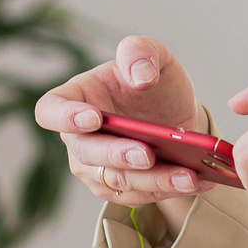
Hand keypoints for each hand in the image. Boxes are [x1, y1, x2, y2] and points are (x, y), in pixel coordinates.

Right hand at [34, 36, 210, 206]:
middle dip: (118, 155)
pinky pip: (140, 196)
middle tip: (148, 155)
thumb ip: (141, 52)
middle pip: (87, 154)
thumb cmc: (152, 80)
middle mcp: (78, 138)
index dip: (65, 117)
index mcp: (76, 97)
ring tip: (187, 175)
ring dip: (153, 180)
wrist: (174, 111)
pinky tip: (198, 180)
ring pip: (117, 181)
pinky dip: (169, 190)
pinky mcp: (119, 189)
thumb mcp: (153, 55)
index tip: (94, 118)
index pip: (50, 110)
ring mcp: (95, 167)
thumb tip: (141, 76)